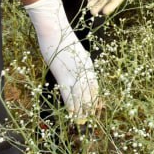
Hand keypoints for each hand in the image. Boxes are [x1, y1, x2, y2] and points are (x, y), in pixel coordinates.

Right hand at [24, 0, 98, 122]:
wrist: (55, 31)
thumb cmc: (63, 40)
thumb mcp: (76, 53)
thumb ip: (79, 65)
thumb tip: (78, 75)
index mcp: (89, 66)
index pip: (96, 87)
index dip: (96, 99)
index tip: (97, 108)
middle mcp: (85, 72)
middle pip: (90, 94)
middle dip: (89, 108)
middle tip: (89, 119)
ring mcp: (75, 75)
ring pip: (81, 98)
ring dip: (81, 111)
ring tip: (81, 121)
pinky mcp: (64, 76)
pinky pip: (69, 96)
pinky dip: (71, 106)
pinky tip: (71, 114)